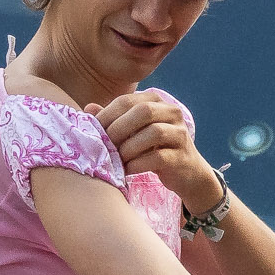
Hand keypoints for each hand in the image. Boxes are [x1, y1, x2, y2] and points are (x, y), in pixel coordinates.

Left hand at [99, 88, 224, 217]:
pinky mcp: (182, 157)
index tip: (92, 131)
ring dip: (129, 147)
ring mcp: (180, 134)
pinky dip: (139, 164)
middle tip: (105, 145)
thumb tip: (89, 108)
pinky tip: (127, 170)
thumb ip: (113, 119)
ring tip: (117, 159)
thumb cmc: (154, 149)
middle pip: (143, 111)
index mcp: (156, 101)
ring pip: (153, 133)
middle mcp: (172, 113)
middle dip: (119, 128)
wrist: (186, 173)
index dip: (107, 115)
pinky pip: (159, 157)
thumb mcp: (132, 132)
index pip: (127, 100)